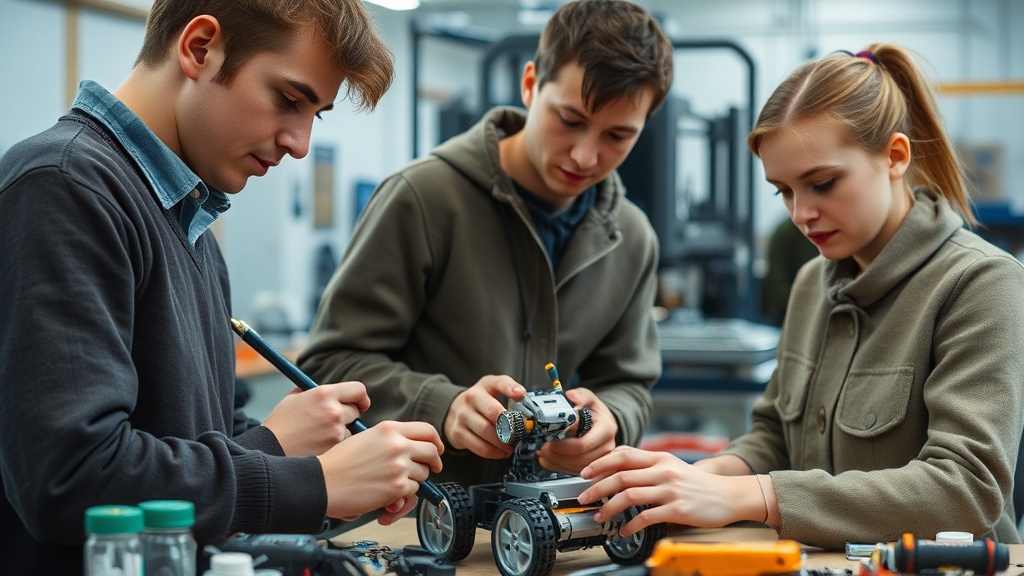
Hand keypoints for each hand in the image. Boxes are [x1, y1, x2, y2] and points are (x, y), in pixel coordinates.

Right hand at [263, 381, 370, 455]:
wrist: (268, 450)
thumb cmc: (280, 424)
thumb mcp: (294, 399)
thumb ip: (315, 392)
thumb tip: (333, 391)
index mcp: (324, 393)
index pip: (358, 390)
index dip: (360, 397)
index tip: (359, 403)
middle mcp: (333, 410)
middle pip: (356, 411)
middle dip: (347, 415)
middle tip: (332, 422)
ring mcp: (335, 431)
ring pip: (350, 430)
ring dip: (340, 432)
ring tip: (317, 437)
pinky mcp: (334, 448)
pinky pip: (343, 445)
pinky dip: (335, 446)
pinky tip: (317, 447)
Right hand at [318, 420, 442, 520]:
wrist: (324, 481)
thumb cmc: (338, 462)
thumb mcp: (366, 438)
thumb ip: (390, 439)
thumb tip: (412, 448)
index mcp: (389, 429)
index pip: (426, 430)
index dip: (435, 441)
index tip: (436, 449)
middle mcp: (397, 444)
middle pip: (432, 451)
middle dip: (434, 462)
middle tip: (431, 469)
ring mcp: (399, 465)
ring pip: (423, 474)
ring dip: (412, 482)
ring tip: (393, 486)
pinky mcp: (398, 486)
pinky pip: (412, 492)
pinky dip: (402, 498)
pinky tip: (386, 500)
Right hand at [443, 375, 524, 458]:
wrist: (456, 411)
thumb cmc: (482, 401)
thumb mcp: (494, 388)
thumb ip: (509, 388)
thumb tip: (521, 394)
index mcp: (484, 386)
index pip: (498, 383)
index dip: (510, 388)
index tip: (520, 394)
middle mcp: (470, 398)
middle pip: (493, 413)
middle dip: (510, 426)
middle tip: (521, 435)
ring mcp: (462, 416)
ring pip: (486, 432)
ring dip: (503, 443)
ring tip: (512, 446)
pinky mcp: (457, 433)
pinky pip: (479, 447)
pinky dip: (494, 452)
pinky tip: (502, 452)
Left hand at [536, 388, 615, 474]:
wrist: (602, 422)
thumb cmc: (594, 410)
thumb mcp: (589, 398)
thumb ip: (581, 395)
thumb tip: (572, 396)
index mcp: (606, 430)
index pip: (583, 445)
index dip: (563, 446)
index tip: (550, 441)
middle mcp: (606, 448)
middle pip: (579, 460)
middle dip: (557, 456)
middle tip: (542, 447)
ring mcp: (600, 460)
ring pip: (575, 469)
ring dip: (555, 462)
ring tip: (542, 452)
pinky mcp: (592, 467)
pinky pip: (573, 472)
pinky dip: (557, 466)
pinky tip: (547, 458)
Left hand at [576, 446, 765, 534]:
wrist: (729, 495)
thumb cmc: (699, 483)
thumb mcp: (673, 466)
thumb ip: (649, 466)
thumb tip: (620, 470)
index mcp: (660, 458)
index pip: (623, 455)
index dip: (600, 463)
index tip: (585, 473)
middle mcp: (663, 471)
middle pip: (621, 475)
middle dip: (597, 487)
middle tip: (583, 497)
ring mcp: (670, 490)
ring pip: (630, 495)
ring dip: (609, 507)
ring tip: (599, 516)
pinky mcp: (678, 509)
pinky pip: (647, 517)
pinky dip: (631, 524)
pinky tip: (623, 530)